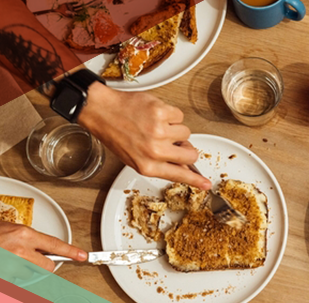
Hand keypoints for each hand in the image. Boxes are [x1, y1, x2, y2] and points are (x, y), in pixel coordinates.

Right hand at [0, 222, 86, 271]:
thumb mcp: (7, 229)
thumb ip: (26, 238)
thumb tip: (40, 246)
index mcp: (24, 234)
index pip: (55, 245)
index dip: (71, 251)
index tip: (83, 256)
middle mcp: (21, 250)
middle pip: (47, 266)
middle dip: (41, 265)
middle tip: (27, 261)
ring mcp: (11, 266)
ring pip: (30, 275)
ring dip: (23, 272)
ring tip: (7, 262)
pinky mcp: (4, 279)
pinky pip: (16, 283)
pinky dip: (11, 279)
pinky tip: (3, 268)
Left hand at [78, 82, 211, 189]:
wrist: (102, 111)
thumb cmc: (116, 134)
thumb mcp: (135, 158)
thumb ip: (160, 164)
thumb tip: (183, 166)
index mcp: (148, 166)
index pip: (179, 175)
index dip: (196, 181)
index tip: (206, 185)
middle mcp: (154, 151)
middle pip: (191, 154)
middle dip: (186, 148)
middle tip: (174, 142)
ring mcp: (159, 131)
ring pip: (186, 133)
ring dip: (175, 128)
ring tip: (156, 125)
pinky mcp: (161, 112)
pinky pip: (179, 115)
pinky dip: (170, 114)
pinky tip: (154, 114)